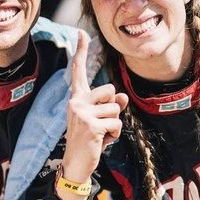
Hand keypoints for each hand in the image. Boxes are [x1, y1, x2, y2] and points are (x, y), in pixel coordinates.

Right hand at [58, 30, 127, 199]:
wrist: (76, 165)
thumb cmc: (89, 141)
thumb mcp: (101, 120)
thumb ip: (111, 106)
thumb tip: (123, 97)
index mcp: (77, 98)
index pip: (77, 72)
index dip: (80, 52)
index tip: (82, 34)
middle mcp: (76, 102)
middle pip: (111, 91)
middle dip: (113, 109)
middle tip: (101, 125)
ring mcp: (81, 113)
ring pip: (116, 108)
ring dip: (115, 124)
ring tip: (102, 134)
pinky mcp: (90, 125)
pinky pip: (116, 123)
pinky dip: (114, 134)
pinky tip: (102, 141)